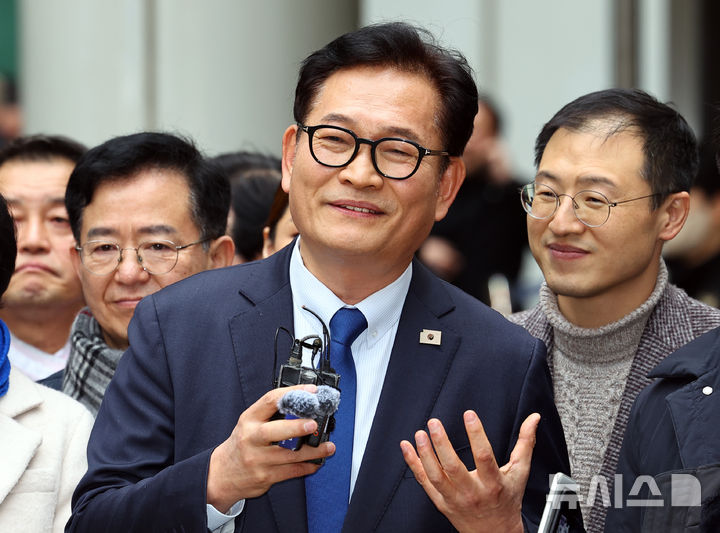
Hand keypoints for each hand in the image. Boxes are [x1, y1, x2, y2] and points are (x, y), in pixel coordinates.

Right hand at [207, 384, 335, 511]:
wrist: (221, 474)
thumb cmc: (241, 444)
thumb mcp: (249, 423)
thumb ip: (272, 414)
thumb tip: (303, 404)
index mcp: (249, 419)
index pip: (270, 400)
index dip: (292, 393)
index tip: (311, 391)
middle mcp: (251, 438)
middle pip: (275, 431)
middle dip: (296, 427)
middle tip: (314, 424)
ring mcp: (257, 459)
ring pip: (289, 455)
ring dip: (312, 451)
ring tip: (328, 447)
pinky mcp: (264, 476)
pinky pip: (291, 471)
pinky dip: (307, 467)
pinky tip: (316, 463)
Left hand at [400, 410, 539, 532]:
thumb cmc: (507, 500)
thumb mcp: (520, 473)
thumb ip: (525, 443)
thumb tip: (533, 419)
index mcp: (493, 483)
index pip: (484, 456)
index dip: (476, 434)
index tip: (469, 414)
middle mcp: (472, 492)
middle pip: (453, 467)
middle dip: (442, 443)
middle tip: (434, 423)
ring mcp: (454, 499)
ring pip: (435, 476)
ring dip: (424, 454)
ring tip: (420, 434)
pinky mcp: (441, 503)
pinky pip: (423, 482)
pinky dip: (413, 464)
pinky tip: (407, 447)